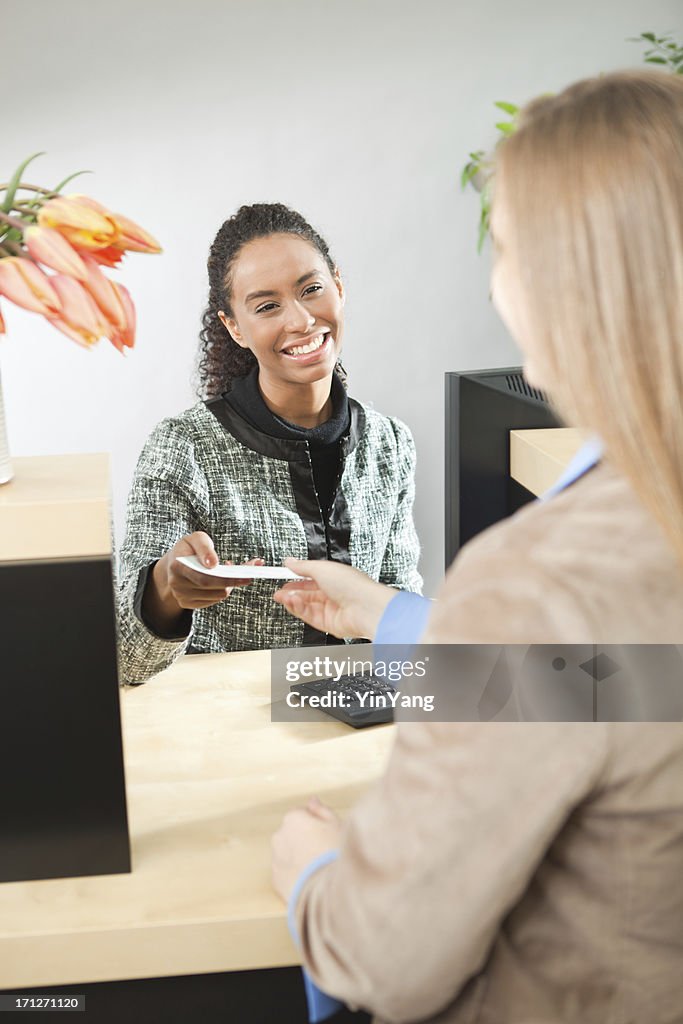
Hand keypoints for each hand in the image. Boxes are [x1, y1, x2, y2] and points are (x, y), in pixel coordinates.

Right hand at [142, 531, 262, 634]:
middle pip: (213, 589)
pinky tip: (222, 580)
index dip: (225, 578)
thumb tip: (213, 563)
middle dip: (234, 582)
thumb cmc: (188, 548)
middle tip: (249, 574)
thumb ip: (204, 547)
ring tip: (232, 572)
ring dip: (229, 586)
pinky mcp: (187, 603)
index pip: (205, 578)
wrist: (174, 563)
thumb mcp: (195, 539)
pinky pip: (213, 601)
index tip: (245, 575)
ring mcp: (181, 596)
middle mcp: (176, 584)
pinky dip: (222, 591)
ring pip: (216, 596)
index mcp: (177, 566)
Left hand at [271, 797, 341, 903]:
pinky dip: (295, 875)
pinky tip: (310, 881)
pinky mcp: (275, 880)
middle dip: (304, 840)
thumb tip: (312, 800)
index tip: (327, 834)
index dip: (316, 824)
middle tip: (324, 852)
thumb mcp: (337, 824)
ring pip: (288, 854)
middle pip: (293, 834)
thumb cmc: (335, 853)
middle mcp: (279, 836)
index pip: (301, 815)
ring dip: (299, 858)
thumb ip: (322, 810)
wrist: (328, 890)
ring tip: (318, 869)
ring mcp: (276, 859)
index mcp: (293, 819)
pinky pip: (286, 873)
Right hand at [273, 559, 395, 639]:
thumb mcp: (322, 568)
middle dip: (291, 591)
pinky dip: (298, 609)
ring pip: (306, 605)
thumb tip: (290, 561)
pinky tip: (291, 602)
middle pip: (307, 593)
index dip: (296, 576)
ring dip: (292, 600)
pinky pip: (308, 616)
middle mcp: (333, 593)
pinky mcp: (328, 623)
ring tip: (282, 596)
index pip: (310, 576)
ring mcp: (331, 609)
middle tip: (279, 590)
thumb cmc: (353, 585)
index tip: (283, 575)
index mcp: (334, 577)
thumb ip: (303, 566)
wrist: (365, 607)